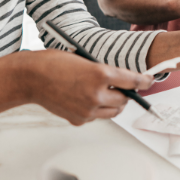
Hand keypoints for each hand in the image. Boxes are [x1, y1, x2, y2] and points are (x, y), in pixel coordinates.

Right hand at [23, 50, 153, 124]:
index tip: (149, 81)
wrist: (30, 78)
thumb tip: (118, 79)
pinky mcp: (79, 120)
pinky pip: (96, 117)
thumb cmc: (53, 63)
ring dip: (112, 103)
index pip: (132, 81)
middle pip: (124, 100)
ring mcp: (88, 110)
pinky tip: (84, 99)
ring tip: (101, 93)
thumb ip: (103, 71)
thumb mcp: (84, 60)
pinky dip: (96, 110)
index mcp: (100, 73)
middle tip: (118, 87)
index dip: (143, 81)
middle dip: (124, 93)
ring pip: (112, 111)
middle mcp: (96, 94)